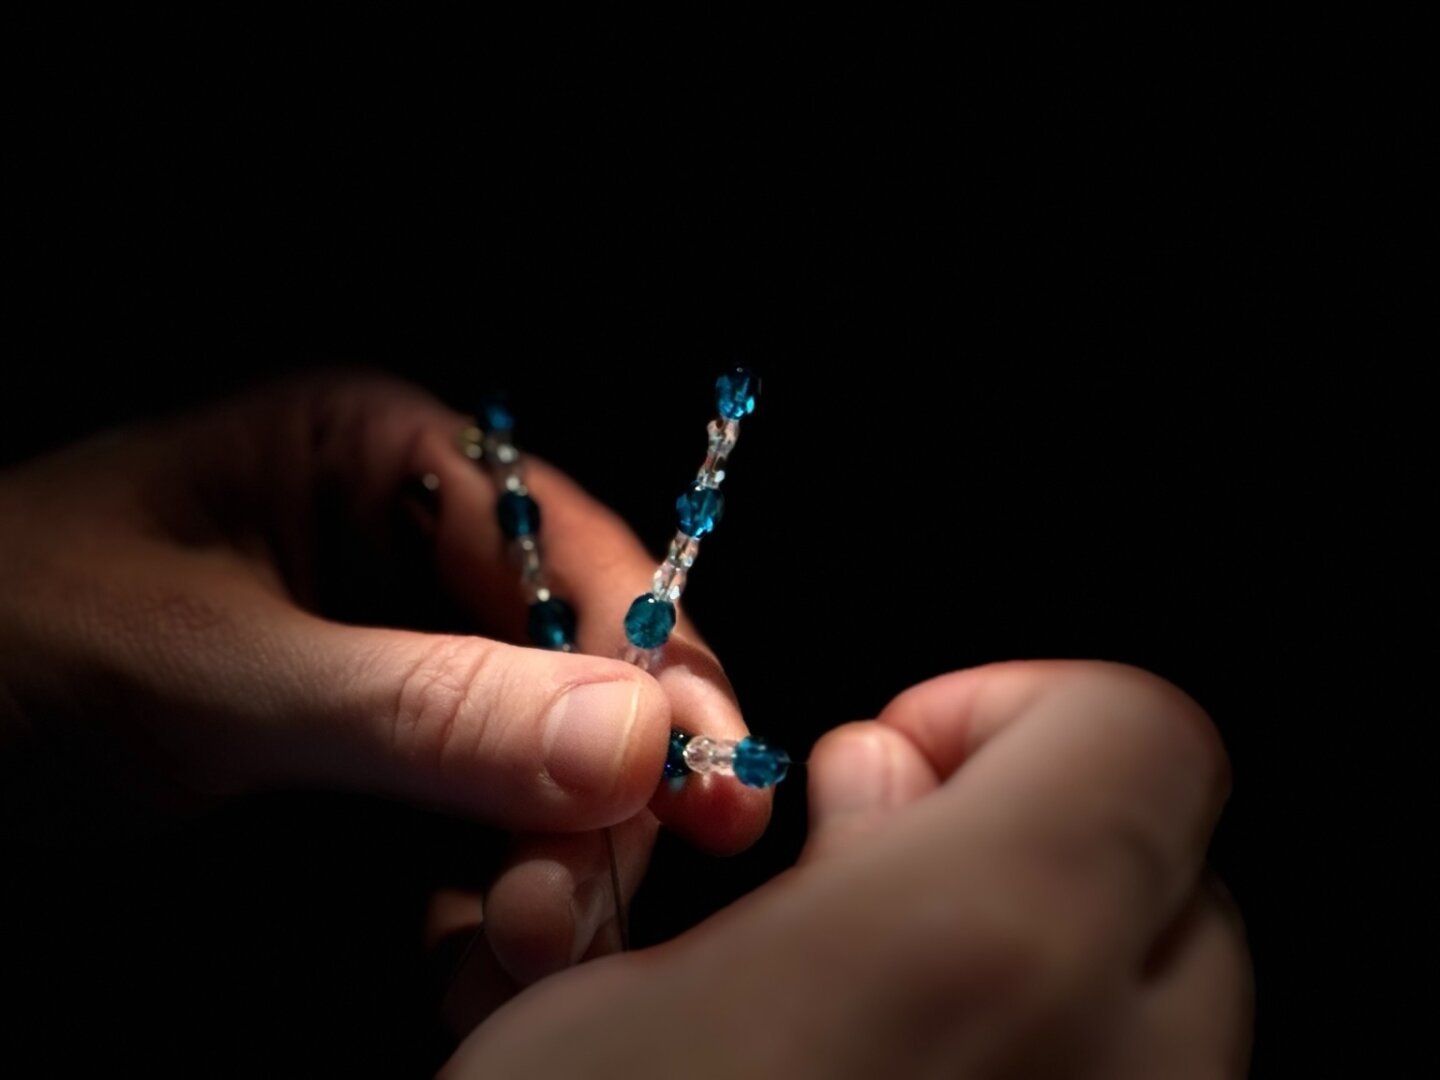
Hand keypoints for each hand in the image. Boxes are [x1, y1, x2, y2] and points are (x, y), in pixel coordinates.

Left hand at [0, 373, 769, 990]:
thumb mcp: (203, 669)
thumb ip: (424, 707)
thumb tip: (637, 738)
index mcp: (370, 468)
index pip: (566, 542)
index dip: (650, 650)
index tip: (707, 765)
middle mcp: (395, 570)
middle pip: (565, 670)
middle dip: (593, 784)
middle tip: (590, 894)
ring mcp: (381, 690)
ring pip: (526, 775)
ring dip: (545, 866)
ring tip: (517, 946)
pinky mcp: (353, 795)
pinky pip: (461, 847)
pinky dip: (482, 913)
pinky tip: (470, 967)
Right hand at [441, 662, 1251, 1076]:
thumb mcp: (604, 998)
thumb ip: (787, 854)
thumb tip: (882, 775)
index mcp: (985, 952)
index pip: (1141, 731)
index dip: (1012, 711)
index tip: (893, 762)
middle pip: (1163, 883)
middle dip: (1019, 855)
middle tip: (868, 905)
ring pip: (1162, 1025)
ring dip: (1030, 984)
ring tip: (867, 1033)